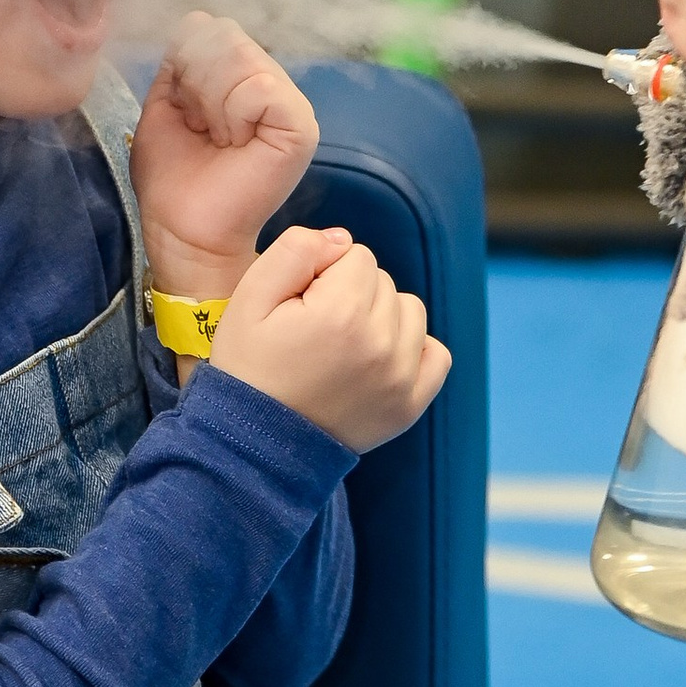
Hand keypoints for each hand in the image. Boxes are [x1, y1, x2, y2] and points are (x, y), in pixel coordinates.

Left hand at [131, 14, 319, 297]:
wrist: (182, 232)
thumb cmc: (173, 179)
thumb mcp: (165, 105)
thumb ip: (180, 61)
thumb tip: (195, 20)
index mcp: (244, 82)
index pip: (212, 28)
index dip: (185, 64)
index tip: (185, 112)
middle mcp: (273, 87)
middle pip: (226, 36)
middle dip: (197, 82)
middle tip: (200, 127)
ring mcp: (291, 106)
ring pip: (241, 58)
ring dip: (211, 100)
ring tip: (216, 137)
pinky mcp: (300, 126)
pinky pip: (259, 88)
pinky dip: (232, 112)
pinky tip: (232, 142)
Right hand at [212, 222, 450, 451]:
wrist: (255, 446)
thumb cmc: (248, 368)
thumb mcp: (249, 297)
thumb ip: (295, 250)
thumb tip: (342, 240)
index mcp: (342, 312)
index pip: (356, 254)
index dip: (323, 272)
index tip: (301, 305)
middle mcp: (381, 343)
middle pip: (383, 281)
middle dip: (351, 293)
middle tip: (315, 330)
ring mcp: (401, 377)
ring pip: (410, 310)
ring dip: (382, 317)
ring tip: (343, 345)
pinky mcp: (410, 405)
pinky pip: (437, 354)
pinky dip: (414, 349)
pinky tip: (378, 359)